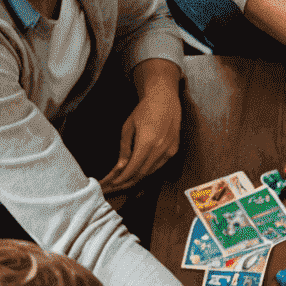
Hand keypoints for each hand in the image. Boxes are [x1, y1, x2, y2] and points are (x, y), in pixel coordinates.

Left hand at [102, 77, 181, 193]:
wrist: (165, 99)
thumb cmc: (144, 110)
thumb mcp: (128, 127)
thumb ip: (125, 148)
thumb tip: (120, 166)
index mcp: (147, 143)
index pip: (133, 168)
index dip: (122, 179)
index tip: (112, 183)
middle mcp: (160, 150)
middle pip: (142, 174)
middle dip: (127, 182)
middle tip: (114, 186)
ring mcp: (169, 151)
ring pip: (151, 171)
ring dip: (137, 177)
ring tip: (123, 181)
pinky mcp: (174, 150)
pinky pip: (158, 165)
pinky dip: (147, 170)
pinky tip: (138, 171)